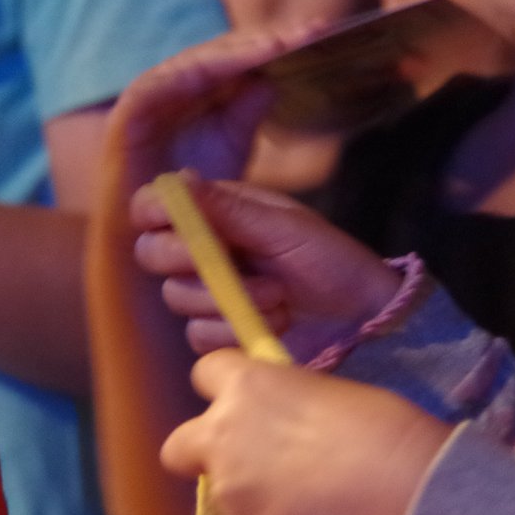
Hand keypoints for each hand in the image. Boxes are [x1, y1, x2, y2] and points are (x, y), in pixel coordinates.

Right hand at [109, 23, 334, 194]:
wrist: (153, 241)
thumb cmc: (193, 195)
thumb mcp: (230, 145)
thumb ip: (247, 109)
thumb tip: (268, 74)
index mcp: (201, 86)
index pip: (246, 55)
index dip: (283, 43)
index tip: (324, 33)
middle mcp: (175, 83)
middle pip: (227, 50)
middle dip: (271, 37)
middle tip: (315, 29)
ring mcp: (150, 96)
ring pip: (199, 60)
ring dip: (240, 49)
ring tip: (281, 43)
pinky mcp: (127, 116)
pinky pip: (160, 84)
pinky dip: (196, 70)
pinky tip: (234, 61)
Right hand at [132, 176, 400, 353]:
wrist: (362, 315)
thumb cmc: (332, 260)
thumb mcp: (285, 227)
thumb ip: (230, 209)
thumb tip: (179, 178)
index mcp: (219, 213)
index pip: (157, 206)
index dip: (153, 210)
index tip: (169, 220)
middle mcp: (207, 251)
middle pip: (151, 253)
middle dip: (186, 258)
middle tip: (229, 262)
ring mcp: (210, 293)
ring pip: (177, 297)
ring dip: (229, 298)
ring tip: (279, 294)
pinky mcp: (219, 333)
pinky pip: (199, 336)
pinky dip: (235, 330)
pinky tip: (277, 320)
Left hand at [160, 350, 451, 514]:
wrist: (387, 477)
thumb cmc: (373, 420)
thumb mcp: (322, 390)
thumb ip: (286, 404)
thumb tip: (284, 421)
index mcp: (245, 385)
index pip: (205, 371)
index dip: (223, 387)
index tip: (248, 400)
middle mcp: (221, 434)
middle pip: (176, 447)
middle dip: (201, 453)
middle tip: (246, 459)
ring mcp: (227, 488)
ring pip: (218, 496)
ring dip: (247, 495)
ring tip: (300, 498)